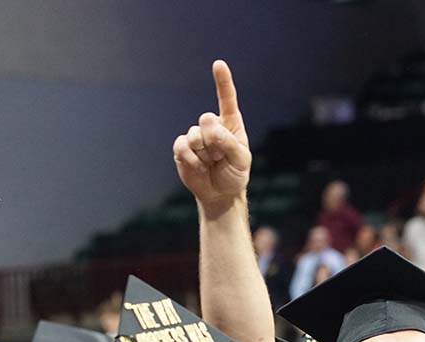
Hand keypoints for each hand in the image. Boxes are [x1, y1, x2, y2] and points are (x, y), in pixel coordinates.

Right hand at [173, 60, 251, 215]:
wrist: (220, 194)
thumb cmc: (235, 174)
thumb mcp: (241, 160)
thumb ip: (229, 143)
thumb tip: (210, 129)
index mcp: (231, 124)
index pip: (226, 99)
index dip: (222, 81)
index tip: (219, 64)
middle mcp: (212, 126)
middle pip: (207, 119)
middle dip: (214, 141)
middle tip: (221, 157)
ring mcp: (196, 136)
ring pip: (195, 135)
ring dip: (205, 154)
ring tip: (212, 164)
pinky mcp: (182, 148)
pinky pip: (182, 147)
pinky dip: (192, 160)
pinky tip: (199, 168)